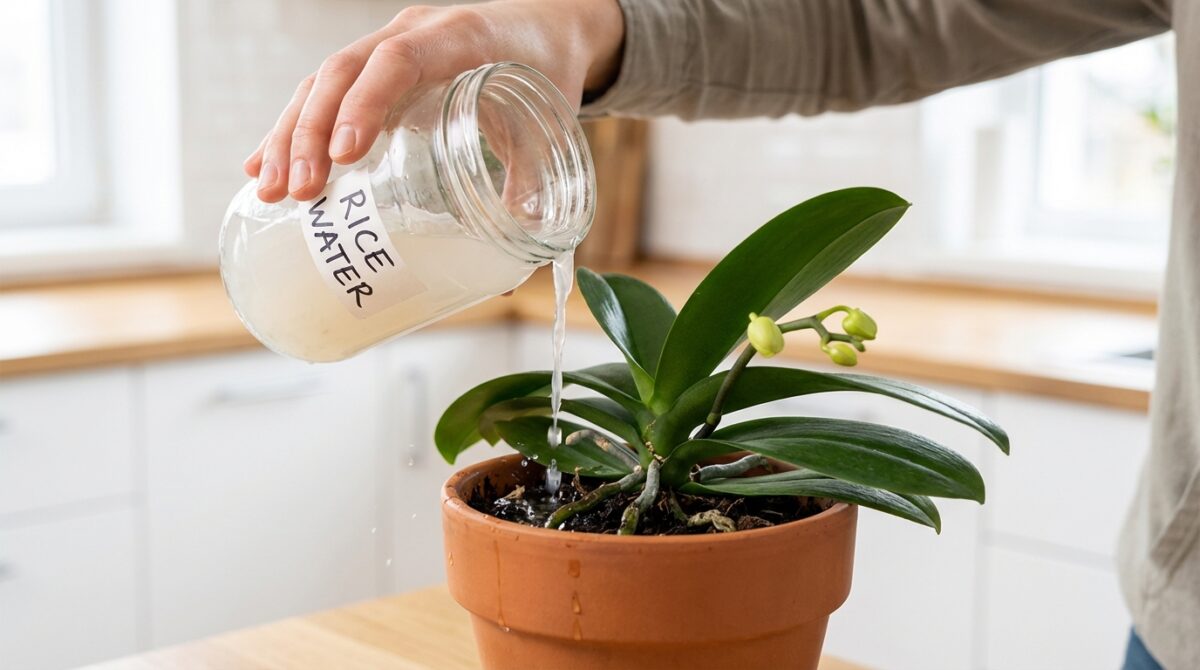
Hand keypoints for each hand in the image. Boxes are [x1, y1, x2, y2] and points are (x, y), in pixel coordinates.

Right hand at [244, 0, 623, 203]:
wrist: (549, 28)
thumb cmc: (549, 71)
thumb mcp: (549, 122)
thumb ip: (531, 184)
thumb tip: (506, 272)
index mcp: (458, 37)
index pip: (397, 59)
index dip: (365, 103)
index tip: (346, 155)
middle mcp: (412, 33)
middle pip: (342, 72)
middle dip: (312, 133)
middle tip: (300, 192)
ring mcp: (387, 46)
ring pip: (322, 82)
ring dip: (292, 136)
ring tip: (274, 191)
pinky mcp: (374, 68)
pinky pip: (323, 92)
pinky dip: (295, 130)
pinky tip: (265, 167)